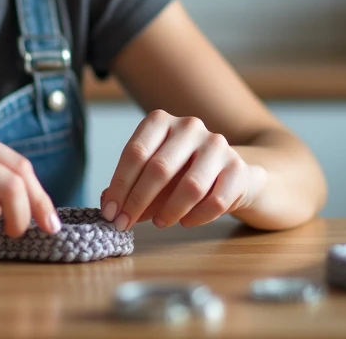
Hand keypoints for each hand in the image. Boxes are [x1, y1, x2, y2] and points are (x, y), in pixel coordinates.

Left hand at [99, 110, 267, 230]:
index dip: (120, 185)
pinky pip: (216, 200)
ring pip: (190, 186)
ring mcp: (216, 144)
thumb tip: (107, 203)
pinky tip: (186, 222)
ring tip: (159, 223)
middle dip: (137, 201)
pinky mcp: (238, 168)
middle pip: (159, 168)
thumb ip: (128, 186)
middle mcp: (189, 126)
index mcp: (161, 121)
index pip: (135, 152)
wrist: (230, 174)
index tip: (110, 212)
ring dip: (170, 211)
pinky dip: (197, 216)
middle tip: (125, 224)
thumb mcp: (152, 176)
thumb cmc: (181, 174)